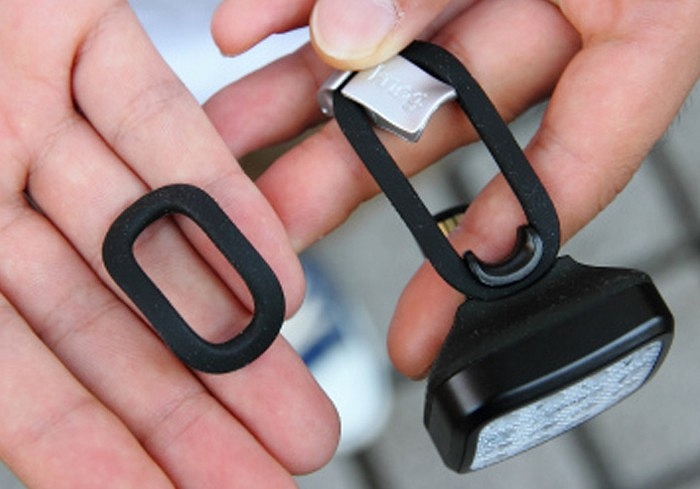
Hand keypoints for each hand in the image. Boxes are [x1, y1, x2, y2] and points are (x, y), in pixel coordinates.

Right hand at [0, 1, 337, 486]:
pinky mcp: (70, 27)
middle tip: (273, 476)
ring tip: (294, 416)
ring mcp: (24, 111)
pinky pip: (156, 127)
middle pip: (106, 329)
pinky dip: (216, 200)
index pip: (21, 389)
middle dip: (193, 411)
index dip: (100, 458)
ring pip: (148, 245)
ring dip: (228, 334)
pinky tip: (276, 283)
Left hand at [210, 0, 699, 377]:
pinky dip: (293, 4)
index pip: (578, 162)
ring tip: (218, 152)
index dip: (502, 244)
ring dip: (294, 104)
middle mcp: (556, 4)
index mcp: (637, 20)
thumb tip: (348, 40)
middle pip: (445, 119)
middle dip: (345, 180)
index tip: (439, 311)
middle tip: (268, 235)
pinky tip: (238, 31)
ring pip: (386, 60)